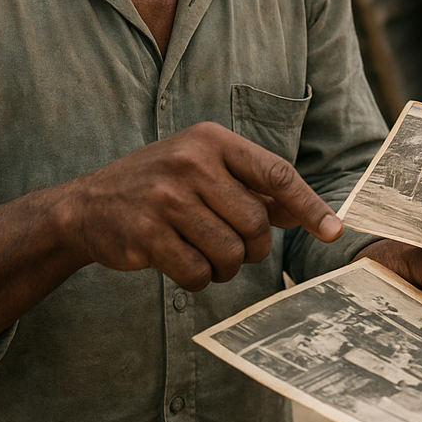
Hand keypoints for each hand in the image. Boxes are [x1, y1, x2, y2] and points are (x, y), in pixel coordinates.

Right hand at [56, 121, 341, 289]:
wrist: (87, 206)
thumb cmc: (162, 186)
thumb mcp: (206, 170)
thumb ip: (254, 188)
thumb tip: (308, 213)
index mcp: (212, 141)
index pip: (276, 173)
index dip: (310, 205)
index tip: (334, 232)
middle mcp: (190, 163)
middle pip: (255, 222)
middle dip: (255, 247)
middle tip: (239, 248)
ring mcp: (165, 198)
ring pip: (230, 252)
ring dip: (227, 267)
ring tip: (210, 256)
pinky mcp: (145, 234)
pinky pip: (198, 273)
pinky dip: (200, 280)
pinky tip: (185, 265)